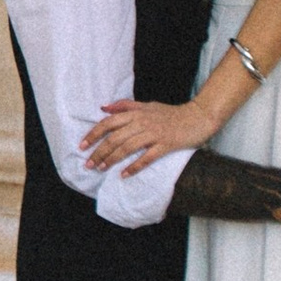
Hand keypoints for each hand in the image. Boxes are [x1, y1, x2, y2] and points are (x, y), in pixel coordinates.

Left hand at [82, 95, 214, 174]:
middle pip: (115, 137)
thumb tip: (104, 108)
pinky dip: (134, 167)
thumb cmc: (172, 113)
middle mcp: (142, 122)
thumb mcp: (147, 105)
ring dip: (112, 159)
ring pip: (127, 148)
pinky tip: (124, 175)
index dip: (93, 134)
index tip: (82, 145)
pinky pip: (146, 157)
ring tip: (101, 169)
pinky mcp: (165, 145)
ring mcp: (154, 134)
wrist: (198, 117)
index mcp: (136, 113)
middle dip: (99, 151)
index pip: (109, 123)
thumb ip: (125, 106)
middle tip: (88, 164)